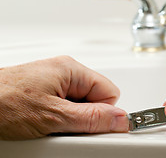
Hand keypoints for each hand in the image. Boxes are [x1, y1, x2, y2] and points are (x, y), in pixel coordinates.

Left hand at [0, 56, 128, 139]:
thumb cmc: (2, 102)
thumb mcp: (53, 117)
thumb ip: (92, 118)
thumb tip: (121, 119)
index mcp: (71, 69)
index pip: (109, 92)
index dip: (103, 113)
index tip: (90, 127)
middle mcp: (65, 73)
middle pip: (95, 100)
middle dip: (84, 118)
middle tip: (62, 129)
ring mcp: (53, 83)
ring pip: (80, 107)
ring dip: (70, 122)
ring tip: (46, 128)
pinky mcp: (44, 94)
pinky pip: (64, 109)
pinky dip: (58, 121)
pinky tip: (41, 126)